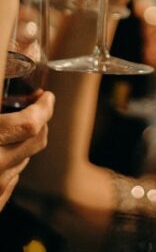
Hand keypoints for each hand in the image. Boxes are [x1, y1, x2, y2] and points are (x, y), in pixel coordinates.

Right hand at [0, 91, 54, 210]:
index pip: (30, 124)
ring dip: (22, 145)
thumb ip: (1, 104)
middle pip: (36, 140)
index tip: (46, 96)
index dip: (44, 107)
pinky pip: (10, 183)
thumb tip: (15, 77)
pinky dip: (8, 168)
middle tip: (33, 110)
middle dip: (39, 122)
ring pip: (24, 160)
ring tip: (7, 135)